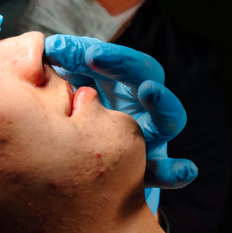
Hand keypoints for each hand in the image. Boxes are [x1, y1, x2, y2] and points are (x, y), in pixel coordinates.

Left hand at [43, 35, 197, 211]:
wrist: (71, 184)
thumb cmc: (65, 125)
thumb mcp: (61, 95)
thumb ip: (57, 70)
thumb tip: (46, 48)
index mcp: (117, 84)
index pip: (116, 59)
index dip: (92, 51)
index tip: (60, 49)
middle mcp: (137, 107)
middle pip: (145, 76)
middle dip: (123, 64)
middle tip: (93, 56)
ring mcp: (148, 139)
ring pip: (167, 118)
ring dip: (162, 103)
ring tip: (149, 91)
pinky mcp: (145, 172)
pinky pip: (164, 173)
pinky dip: (176, 172)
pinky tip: (185, 171)